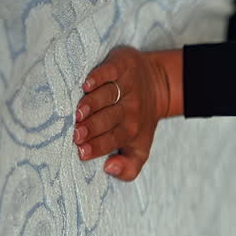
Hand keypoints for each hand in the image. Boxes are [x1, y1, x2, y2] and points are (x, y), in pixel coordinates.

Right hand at [74, 46, 171, 181]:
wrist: (159, 85)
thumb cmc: (139, 122)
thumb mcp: (140, 149)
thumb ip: (129, 167)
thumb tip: (109, 169)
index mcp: (132, 130)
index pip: (114, 139)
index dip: (98, 146)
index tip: (81, 152)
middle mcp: (130, 109)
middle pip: (109, 119)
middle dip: (93, 128)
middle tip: (77, 134)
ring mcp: (126, 87)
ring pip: (108, 96)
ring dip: (93, 105)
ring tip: (79, 113)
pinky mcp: (122, 66)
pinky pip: (110, 71)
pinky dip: (99, 77)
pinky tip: (87, 84)